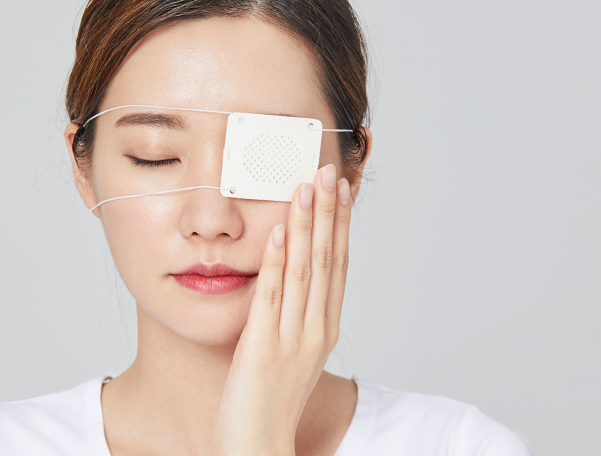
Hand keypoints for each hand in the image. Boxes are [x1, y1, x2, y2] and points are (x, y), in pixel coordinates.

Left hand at [212, 164, 353, 455]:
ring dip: (307, 225)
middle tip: (330, 170)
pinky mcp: (264, 345)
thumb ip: (296, 315)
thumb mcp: (293, 351)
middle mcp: (316, 328)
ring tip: (307, 186)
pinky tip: (280, 232)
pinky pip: (273, 295)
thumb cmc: (271, 398)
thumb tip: (292, 279)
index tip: (342, 190)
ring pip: (304, 270)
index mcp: (324, 327)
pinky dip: (278, 262)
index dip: (340, 225)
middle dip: (329, 212)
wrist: (259, 442)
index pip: (337, 265)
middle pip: (326, 259)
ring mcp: (293, 336)